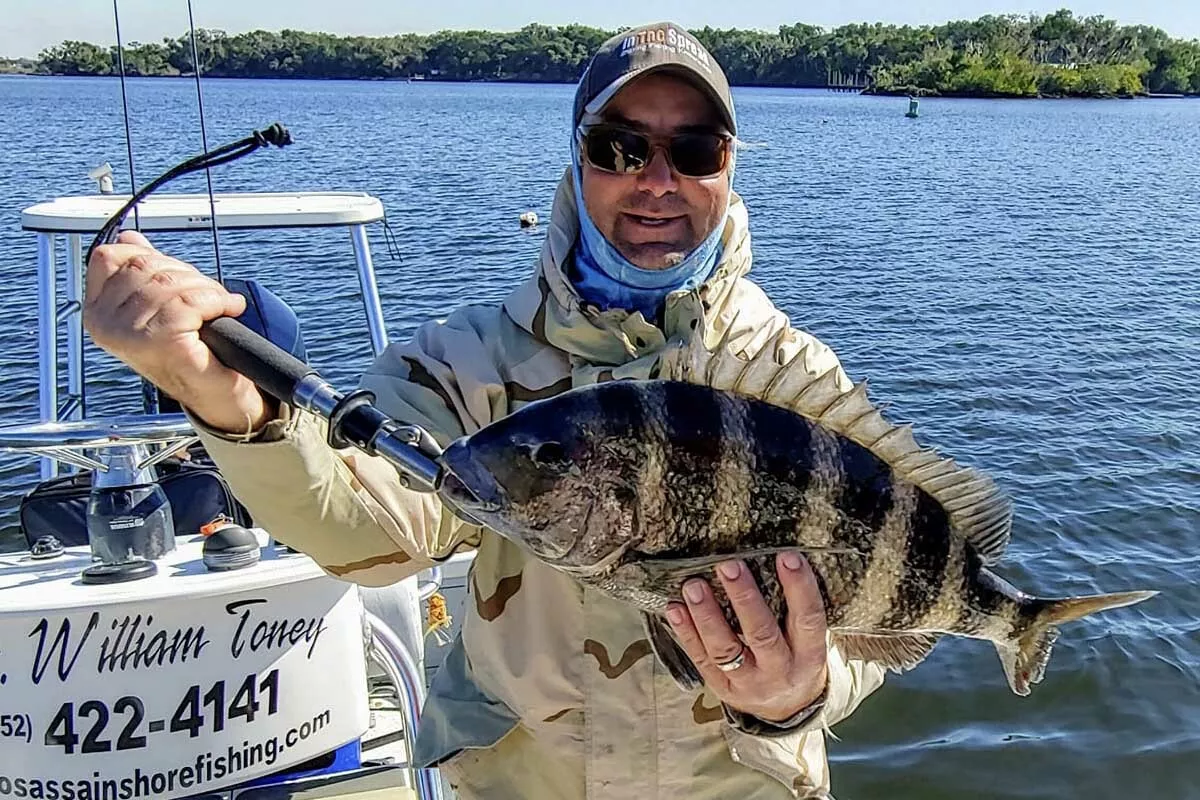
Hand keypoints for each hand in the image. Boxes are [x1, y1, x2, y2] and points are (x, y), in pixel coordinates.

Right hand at [85, 230, 275, 433]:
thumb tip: (129, 239)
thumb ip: (141, 272)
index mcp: (97, 311)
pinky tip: (227, 311)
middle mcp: (105, 324)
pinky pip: (190, 303)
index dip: (151, 257)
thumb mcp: (158, 304)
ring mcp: (129, 336)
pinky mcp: (159, 343)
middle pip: (146, 266)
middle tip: (207, 296)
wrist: (216, 392)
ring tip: (217, 307)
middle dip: (186, 274)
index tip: (176, 276)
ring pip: (171, 283)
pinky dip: (217, 302)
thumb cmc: (189, 348)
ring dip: (206, 290)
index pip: (109, 256)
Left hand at [665, 551, 827, 723]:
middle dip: (744, 599)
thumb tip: (775, 556)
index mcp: (810, 655)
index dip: (800, 588)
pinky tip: (675, 609)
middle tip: (729, 566)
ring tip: (693, 586)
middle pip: (761, 635)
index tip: (787, 556)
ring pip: (725, 651)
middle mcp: (780, 671)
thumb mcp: (809, 641)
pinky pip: (702, 660)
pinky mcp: (723, 689)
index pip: (808, 619)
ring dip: (707, 616)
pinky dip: (686, 634)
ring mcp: (749, 683)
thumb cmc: (798, 658)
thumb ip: (796, 609)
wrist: (788, 709)